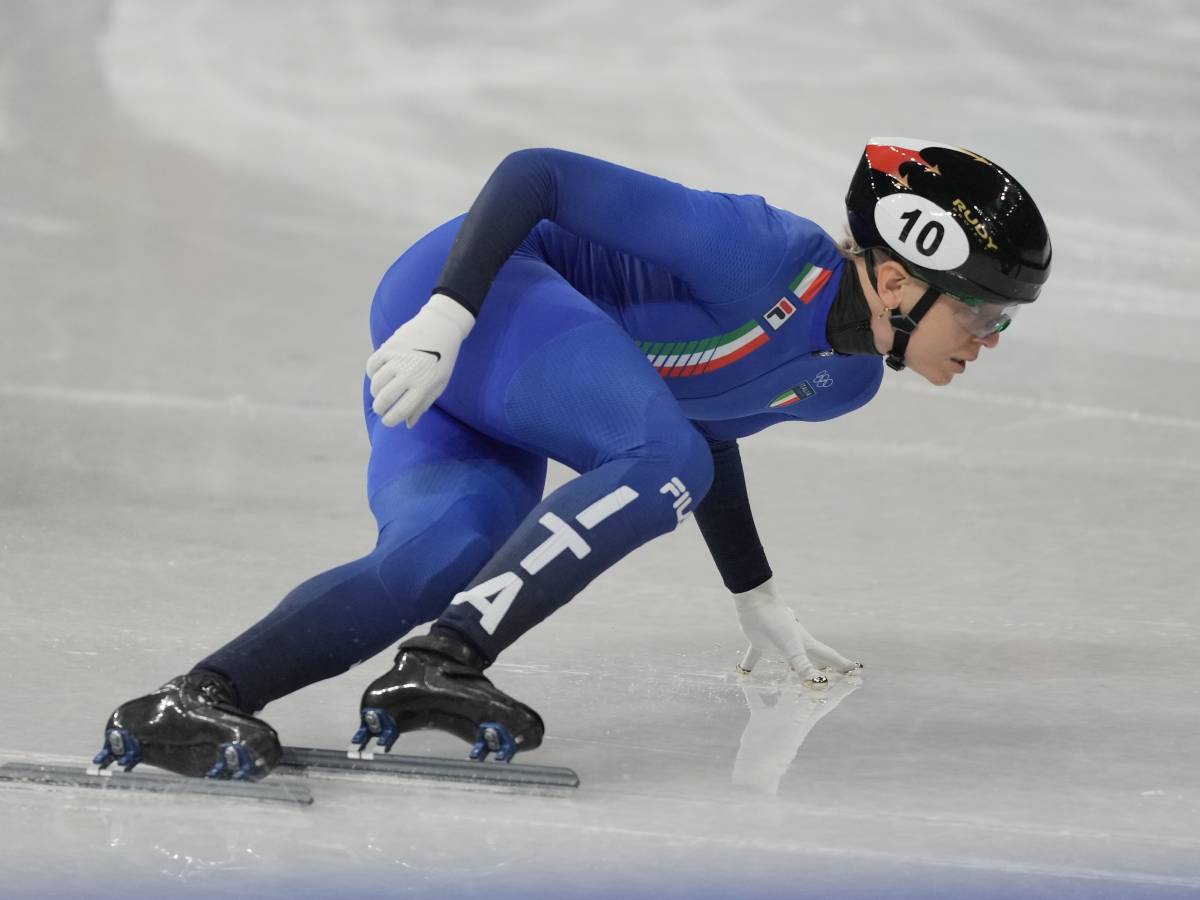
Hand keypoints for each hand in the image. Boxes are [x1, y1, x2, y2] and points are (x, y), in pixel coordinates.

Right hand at [367, 293, 474, 427]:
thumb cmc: (443, 359)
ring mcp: (397, 359)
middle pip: (384, 399)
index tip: (388, 421)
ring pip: (375, 383)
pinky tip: (378, 375)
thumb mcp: (440, 383)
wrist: (441, 326)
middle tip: (381, 409)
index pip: (401, 410)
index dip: (391, 420)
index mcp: (424, 385)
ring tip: (381, 392)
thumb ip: (423, 404)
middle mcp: (409, 373)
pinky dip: (372, 373)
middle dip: (379, 408)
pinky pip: (371, 365)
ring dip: (375, 392)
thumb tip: (409, 424)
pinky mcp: (389, 346)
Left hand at [732, 578, 861, 686]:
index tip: (856, 670)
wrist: (754, 602)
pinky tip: (743, 672)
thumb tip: (818, 684)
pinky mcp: (759, 641)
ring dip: (792, 669)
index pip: (828, 657)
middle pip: (812, 659)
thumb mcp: (792, 647)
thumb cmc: (776, 621)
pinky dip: (750, 664)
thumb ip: (803, 665)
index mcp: (806, 644)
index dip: (842, 665)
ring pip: (787, 660)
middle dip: (822, 669)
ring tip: (793, 678)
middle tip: (831, 679)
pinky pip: (755, 656)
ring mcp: (777, 643)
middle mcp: (794, 644)